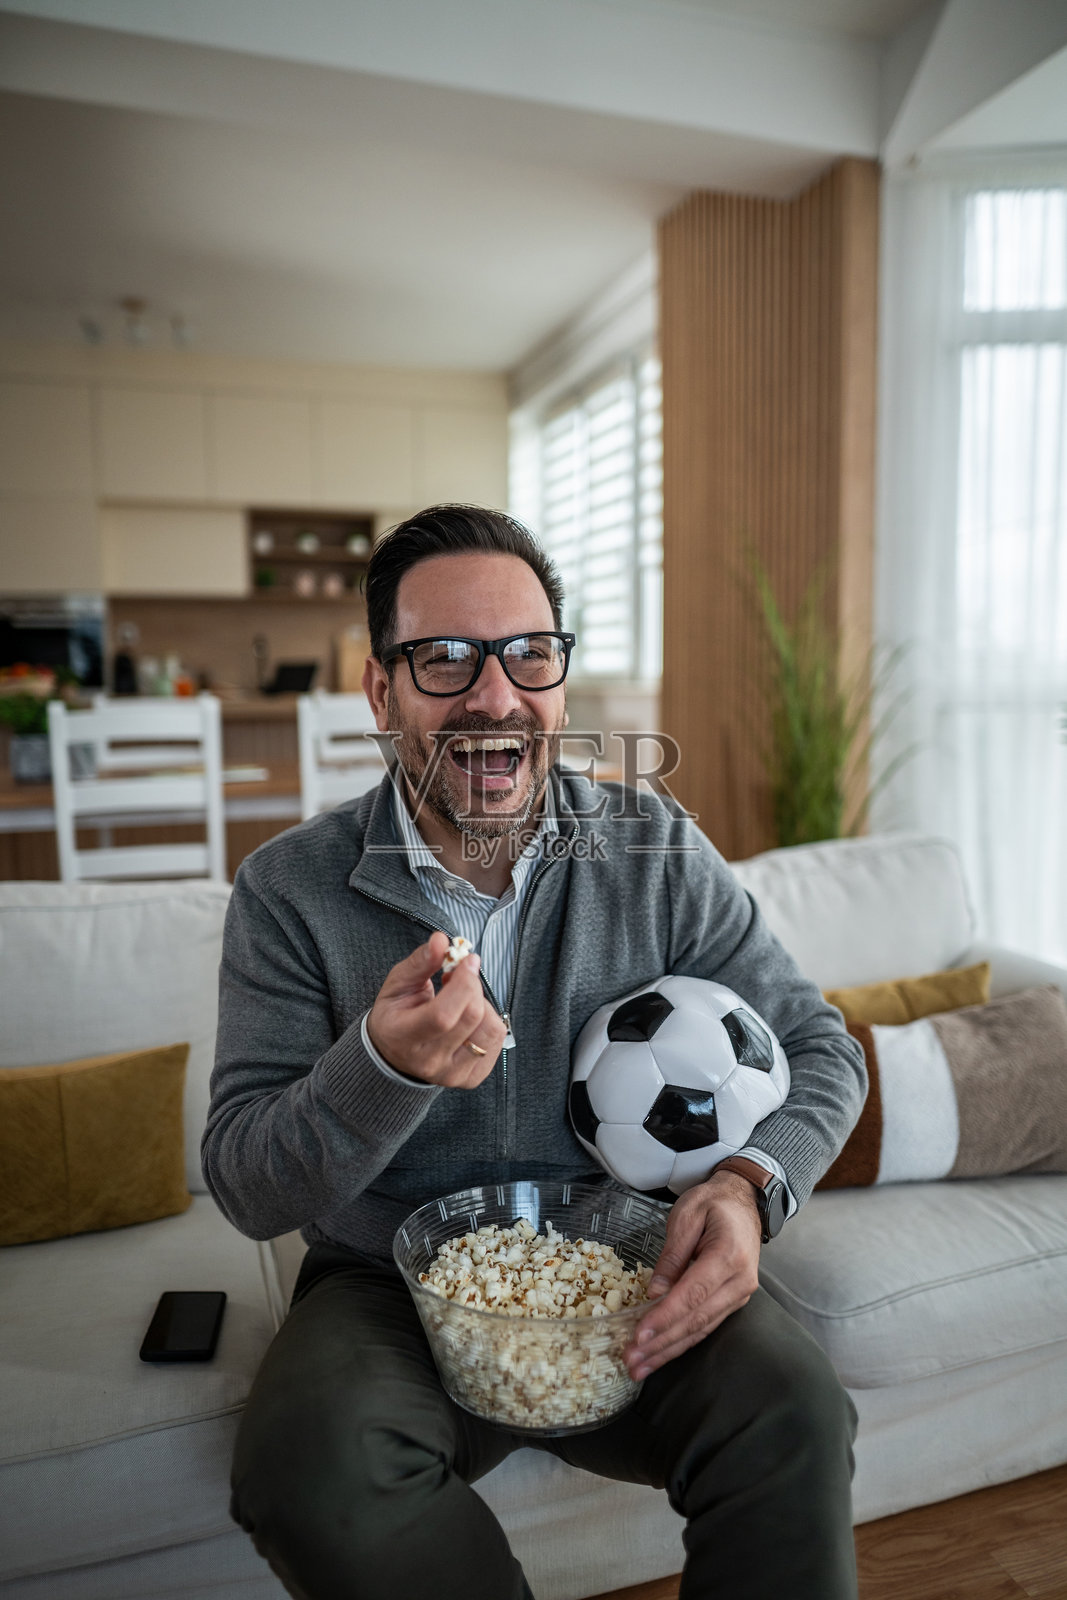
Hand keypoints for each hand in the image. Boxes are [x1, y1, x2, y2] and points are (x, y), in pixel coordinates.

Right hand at [366, 932, 506, 1087]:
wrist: (394, 1053)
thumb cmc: (395, 1014)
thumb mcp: (398, 983)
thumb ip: (421, 961)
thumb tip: (441, 941)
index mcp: (404, 1037)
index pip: (443, 1015)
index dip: (463, 984)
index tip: (467, 960)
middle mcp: (430, 1061)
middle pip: (471, 1018)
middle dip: (473, 986)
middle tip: (460, 974)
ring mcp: (452, 1074)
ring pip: (491, 1029)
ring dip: (482, 1003)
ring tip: (463, 997)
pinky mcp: (471, 1078)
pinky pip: (497, 1041)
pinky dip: (488, 1019)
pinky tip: (469, 1016)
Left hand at [625, 1169, 761, 1380]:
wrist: (744, 1202)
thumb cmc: (713, 1204)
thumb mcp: (687, 1216)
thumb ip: (672, 1255)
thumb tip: (654, 1293)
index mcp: (729, 1256)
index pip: (692, 1294)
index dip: (664, 1317)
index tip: (639, 1336)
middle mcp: (739, 1282)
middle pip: (696, 1320)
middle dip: (661, 1344)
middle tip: (632, 1361)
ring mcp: (739, 1295)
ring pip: (701, 1330)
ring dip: (669, 1351)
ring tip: (641, 1367)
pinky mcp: (733, 1301)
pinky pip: (706, 1326)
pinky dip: (681, 1342)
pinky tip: (661, 1355)